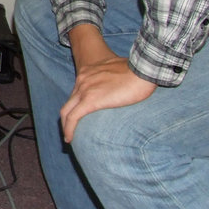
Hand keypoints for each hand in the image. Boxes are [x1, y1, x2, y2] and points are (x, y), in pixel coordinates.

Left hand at [60, 25, 156, 141]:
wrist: (143, 70)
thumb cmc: (138, 71)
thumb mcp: (119, 71)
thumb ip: (113, 79)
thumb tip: (121, 87)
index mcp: (88, 72)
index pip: (76, 91)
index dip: (75, 105)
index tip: (78, 116)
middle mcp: (82, 79)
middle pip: (68, 102)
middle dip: (66, 117)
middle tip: (70, 130)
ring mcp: (85, 89)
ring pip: (67, 111)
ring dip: (66, 126)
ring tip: (69, 138)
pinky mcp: (90, 100)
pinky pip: (73, 117)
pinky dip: (69, 129)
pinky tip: (69, 139)